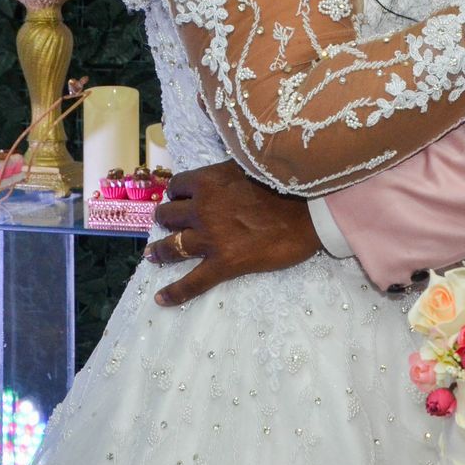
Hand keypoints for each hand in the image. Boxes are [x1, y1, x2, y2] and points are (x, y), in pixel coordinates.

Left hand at [143, 161, 322, 305]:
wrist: (311, 210)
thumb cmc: (288, 184)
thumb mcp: (251, 165)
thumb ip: (229, 174)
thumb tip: (223, 177)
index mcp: (208, 181)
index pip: (177, 186)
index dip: (177, 194)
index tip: (181, 199)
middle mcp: (202, 208)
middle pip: (168, 215)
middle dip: (167, 219)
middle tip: (170, 225)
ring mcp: (210, 238)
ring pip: (171, 246)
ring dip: (159, 251)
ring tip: (153, 255)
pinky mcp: (224, 263)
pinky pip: (192, 282)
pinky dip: (174, 292)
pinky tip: (161, 299)